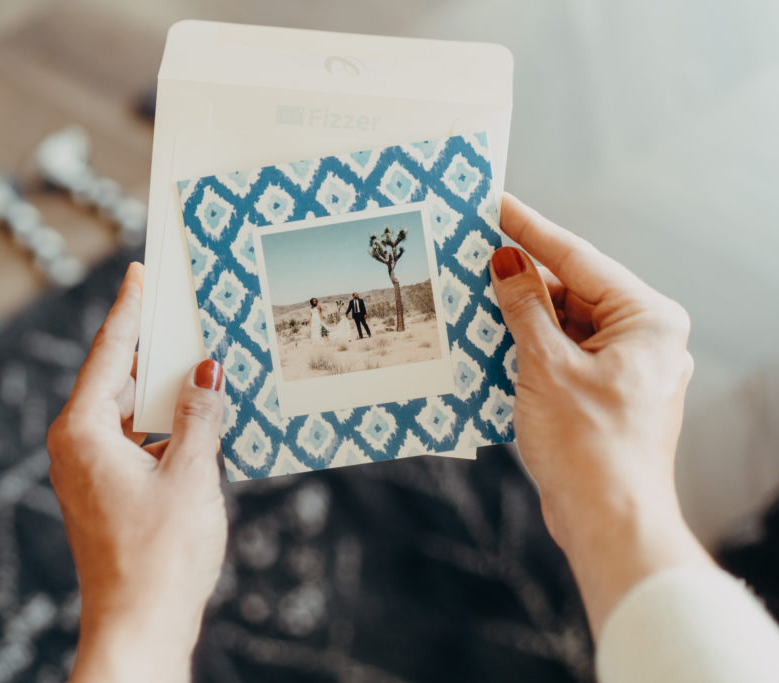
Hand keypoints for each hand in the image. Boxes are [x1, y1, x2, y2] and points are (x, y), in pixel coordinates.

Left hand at [46, 262, 226, 681]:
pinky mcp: (103, 493)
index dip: (130, 309)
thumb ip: (200, 415)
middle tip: (182, 311)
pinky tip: (196, 419)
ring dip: (162, 392)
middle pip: (115, 379)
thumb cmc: (160, 556)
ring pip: (126, 412)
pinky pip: (132, 441)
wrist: (139, 627)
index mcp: (83, 431)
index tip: (139, 272)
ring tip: (198, 362)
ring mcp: (86, 471)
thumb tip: (206, 372)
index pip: (109, 352)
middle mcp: (75, 446)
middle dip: (151, 349)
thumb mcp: (191, 474)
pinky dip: (161, 426)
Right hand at [490, 195, 711, 636]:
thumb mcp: (546, 365)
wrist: (609, 522)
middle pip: (573, 291)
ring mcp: (627, 368)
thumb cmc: (588, 446)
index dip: (532, 230)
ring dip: (522, 316)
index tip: (497, 204)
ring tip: (475, 295)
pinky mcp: (607, 394)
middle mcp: (645, 338)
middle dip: (523, 278)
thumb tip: (507, 261)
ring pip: (566, 324)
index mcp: (648, 320)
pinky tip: (491, 340)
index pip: (580, 260)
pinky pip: (564, 354)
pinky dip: (530, 347)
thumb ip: (525, 307)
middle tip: (475, 253)